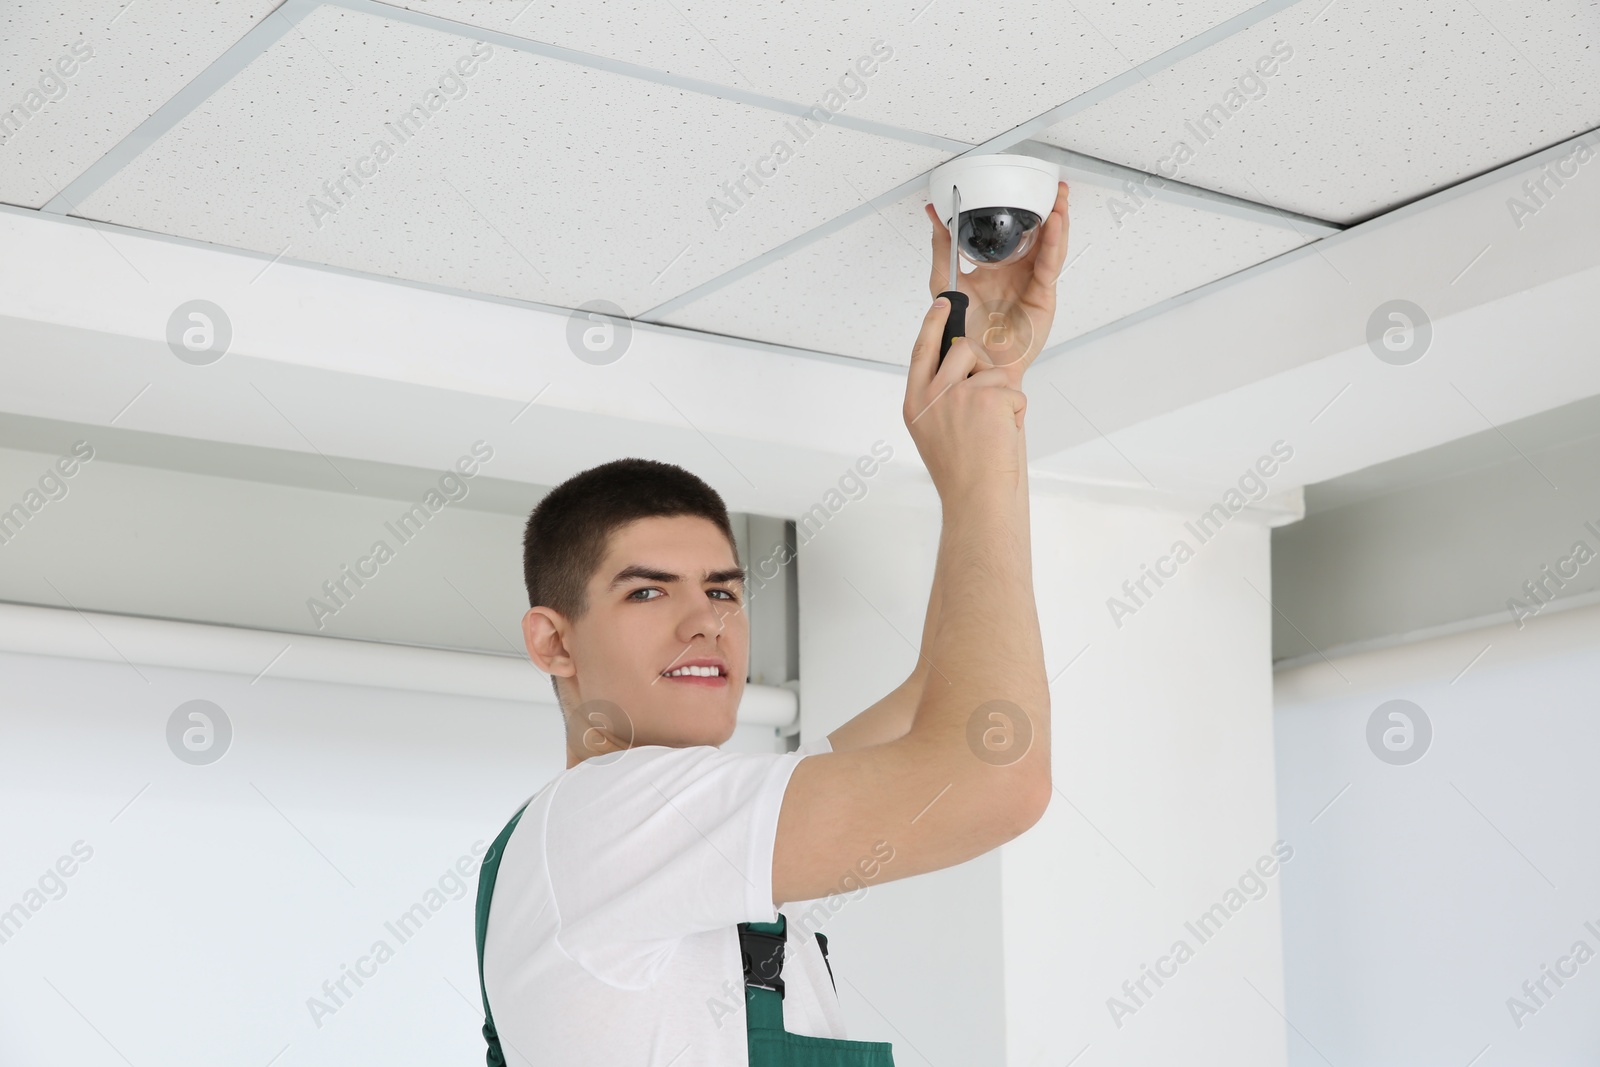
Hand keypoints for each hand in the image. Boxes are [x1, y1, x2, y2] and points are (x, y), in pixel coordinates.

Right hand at [902, 298, 1028, 499]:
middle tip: (986, 401)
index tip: (942, 303)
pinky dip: (1016, 412)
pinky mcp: (988, 398)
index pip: (921, 350)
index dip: (932, 323)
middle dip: (982, 366)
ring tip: (992, 429)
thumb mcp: (933, 431)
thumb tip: (960, 372)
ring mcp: (959, 395)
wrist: (976, 498)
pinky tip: (1002, 434)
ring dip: (1001, 395)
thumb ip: (938, 398)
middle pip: (963, 350)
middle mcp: (932, 396)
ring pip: (992, 371)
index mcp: (915, 403)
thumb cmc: (961, 473)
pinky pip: (1013, 391)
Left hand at [924, 180, 1069, 388]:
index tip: (1023, 184)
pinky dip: (1054, 244)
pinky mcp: (1042, 297)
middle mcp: (1019, 273)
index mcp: (1000, 267)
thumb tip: (934, 214)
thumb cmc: (963, 332)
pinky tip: (1055, 225)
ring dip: (1058, 221)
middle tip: (1052, 186)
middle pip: (1040, 235)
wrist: (972, 364)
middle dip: (1049, 209)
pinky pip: (1049, 266)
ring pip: (1051, 246)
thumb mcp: (947, 281)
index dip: (1022, 209)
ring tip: (1059, 199)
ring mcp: (1033, 284)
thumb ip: (942, 247)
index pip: (1016, 232)